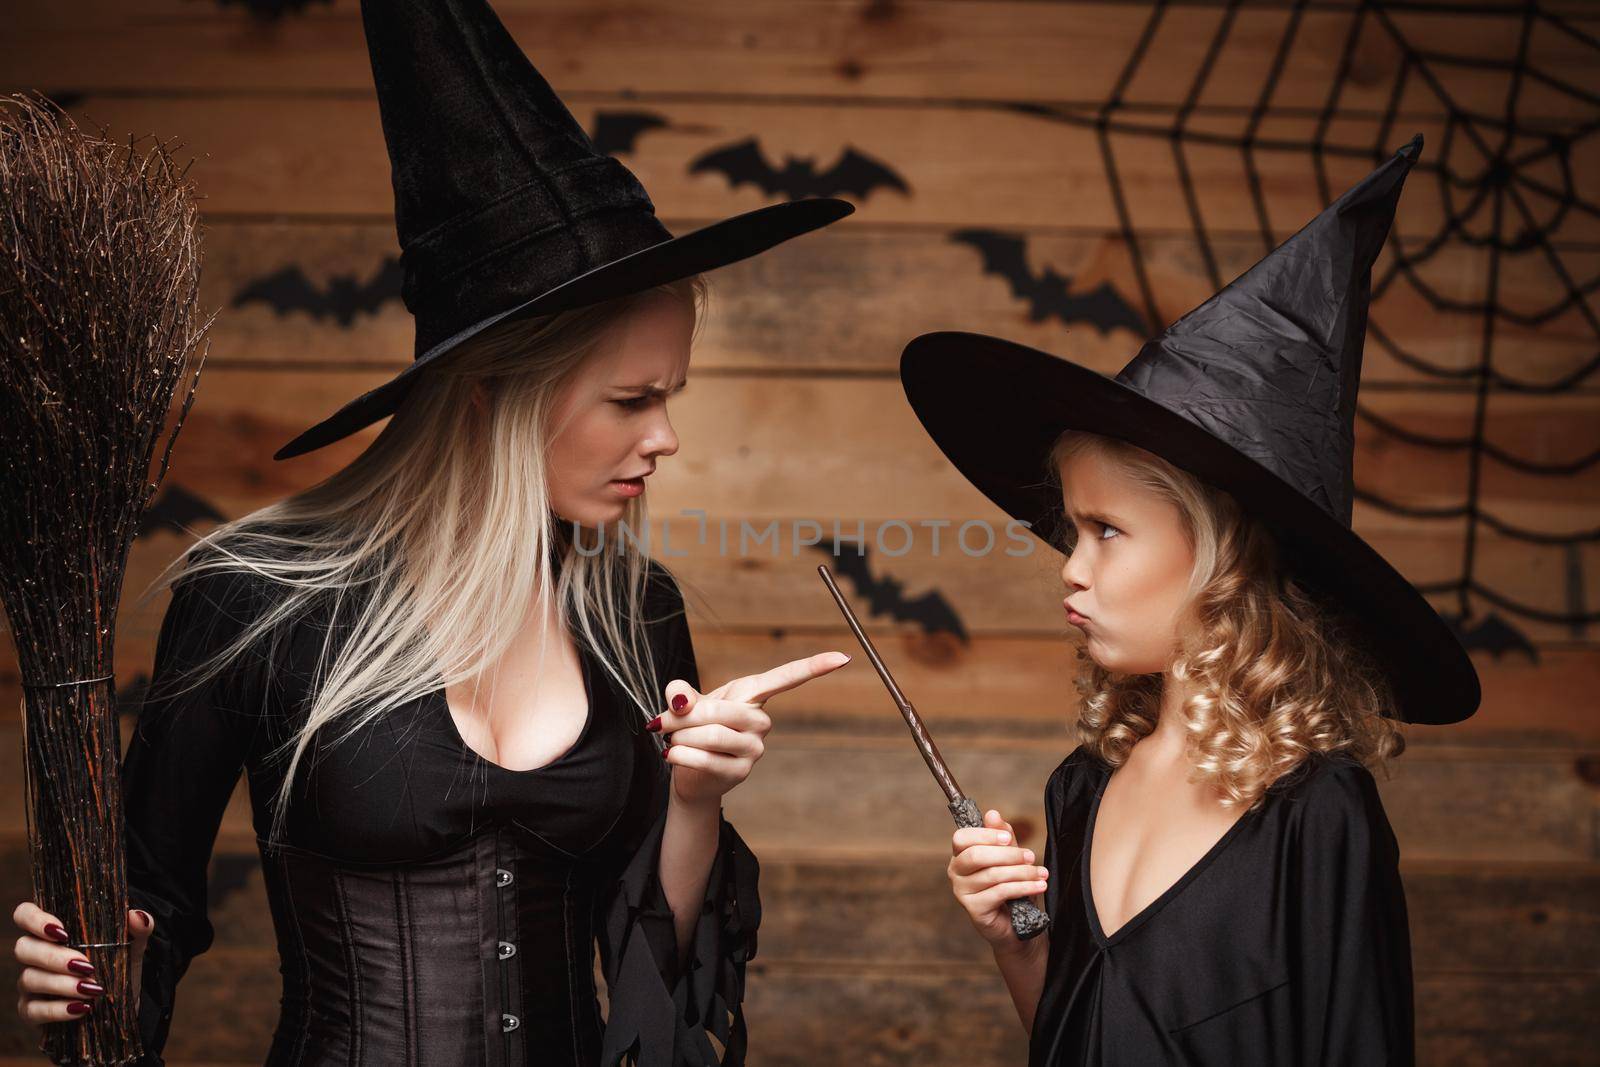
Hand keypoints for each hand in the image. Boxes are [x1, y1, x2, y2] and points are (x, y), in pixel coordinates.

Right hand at [12, 902, 152, 1024]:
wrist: (118, 1009)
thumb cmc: (116, 970)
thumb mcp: (132, 949)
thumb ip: (137, 929)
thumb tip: (136, 916)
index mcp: (53, 933)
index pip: (25, 914)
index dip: (35, 919)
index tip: (63, 932)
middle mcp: (35, 955)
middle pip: (23, 948)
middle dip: (53, 957)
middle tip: (85, 965)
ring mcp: (30, 984)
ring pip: (28, 978)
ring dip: (61, 984)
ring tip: (91, 989)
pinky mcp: (31, 1011)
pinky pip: (33, 1010)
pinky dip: (57, 1010)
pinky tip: (81, 1008)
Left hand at [654, 650, 850, 806]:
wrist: (686, 772)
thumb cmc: (692, 729)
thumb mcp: (685, 704)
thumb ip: (681, 693)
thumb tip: (680, 699)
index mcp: (752, 695)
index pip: (787, 678)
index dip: (814, 667)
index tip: (842, 657)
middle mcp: (761, 721)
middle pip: (724, 712)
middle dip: (686, 717)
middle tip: (663, 722)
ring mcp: (755, 749)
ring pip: (712, 736)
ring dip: (680, 737)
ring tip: (672, 739)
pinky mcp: (740, 772)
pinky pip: (706, 760)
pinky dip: (680, 755)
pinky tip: (672, 755)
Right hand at [948, 809, 1048, 947]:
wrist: (1017, 926)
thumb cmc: (1011, 889)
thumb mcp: (1010, 859)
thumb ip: (1003, 837)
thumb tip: (992, 813)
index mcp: (961, 855)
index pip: (962, 838)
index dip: (985, 835)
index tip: (1008, 837)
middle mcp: (956, 872)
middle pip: (975, 855)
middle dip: (1008, 854)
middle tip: (1031, 855)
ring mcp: (962, 892)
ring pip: (992, 874)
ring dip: (1022, 872)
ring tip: (1041, 873)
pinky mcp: (974, 909)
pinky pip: (1000, 892)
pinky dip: (1023, 887)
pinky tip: (1039, 886)